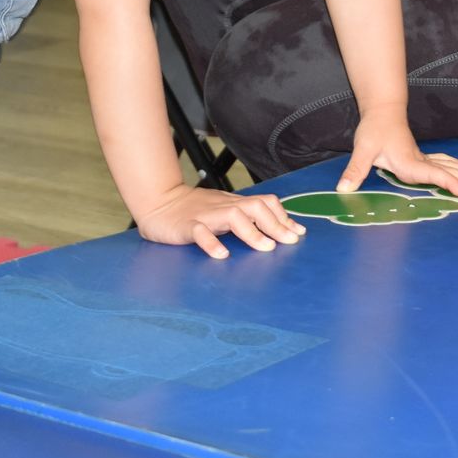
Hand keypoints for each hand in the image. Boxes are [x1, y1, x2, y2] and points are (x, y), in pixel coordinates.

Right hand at [132, 184, 306, 259]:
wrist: (158, 202)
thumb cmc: (192, 210)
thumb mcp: (222, 211)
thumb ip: (244, 218)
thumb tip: (274, 230)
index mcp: (233, 203)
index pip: (264, 203)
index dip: (283, 217)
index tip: (298, 233)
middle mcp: (223, 207)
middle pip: (255, 206)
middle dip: (275, 224)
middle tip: (289, 242)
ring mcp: (205, 216)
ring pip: (233, 216)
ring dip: (252, 232)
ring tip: (265, 248)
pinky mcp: (186, 226)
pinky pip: (200, 232)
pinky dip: (212, 243)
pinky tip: (221, 255)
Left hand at [337, 107, 457, 195]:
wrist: (383, 111)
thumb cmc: (374, 130)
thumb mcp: (363, 149)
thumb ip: (356, 170)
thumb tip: (344, 189)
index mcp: (408, 161)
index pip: (432, 173)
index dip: (448, 182)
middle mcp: (419, 161)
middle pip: (448, 170)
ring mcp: (423, 158)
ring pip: (450, 165)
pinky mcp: (423, 158)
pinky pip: (446, 164)